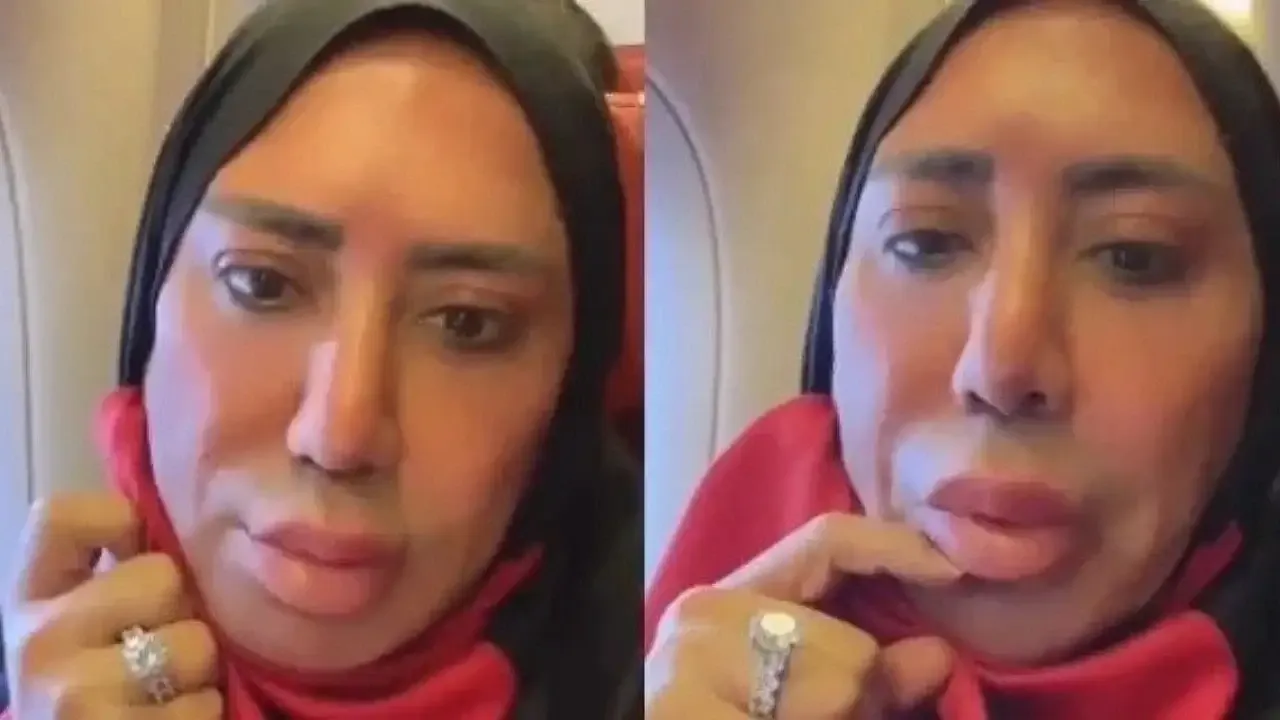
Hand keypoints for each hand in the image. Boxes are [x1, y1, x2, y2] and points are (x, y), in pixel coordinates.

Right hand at [2, 492, 221, 717]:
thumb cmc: (99, 683)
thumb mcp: (90, 619)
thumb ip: (126, 568)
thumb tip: (199, 517)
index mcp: (30, 597)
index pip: (61, 515)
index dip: (117, 520)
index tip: (133, 552)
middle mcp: (39, 640)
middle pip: (162, 577)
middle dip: (184, 609)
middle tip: (163, 641)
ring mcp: (70, 696)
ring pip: (195, 644)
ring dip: (202, 670)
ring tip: (171, 687)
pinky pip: (201, 706)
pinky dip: (202, 714)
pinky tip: (167, 719)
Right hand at [645, 513, 960, 718]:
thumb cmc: (730, 712)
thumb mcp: (796, 690)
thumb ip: (863, 670)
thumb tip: (937, 655)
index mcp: (728, 597)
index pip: (823, 541)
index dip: (897, 549)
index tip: (955, 571)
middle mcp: (703, 617)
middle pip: (849, 652)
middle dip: (863, 700)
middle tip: (834, 717)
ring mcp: (686, 667)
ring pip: (836, 693)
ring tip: (780, 718)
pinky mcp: (683, 710)